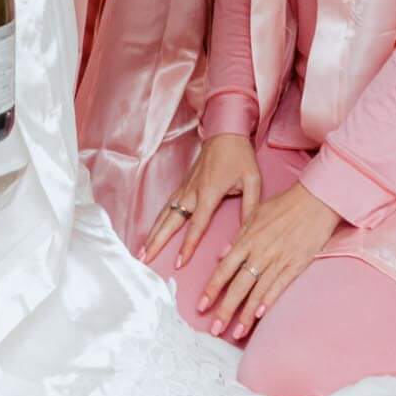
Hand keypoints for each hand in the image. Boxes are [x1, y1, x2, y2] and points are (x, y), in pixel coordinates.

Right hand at [140, 133, 259, 266]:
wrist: (226, 132)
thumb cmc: (240, 156)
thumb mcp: (253, 180)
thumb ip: (250, 208)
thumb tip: (247, 233)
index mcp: (209, 192)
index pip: (197, 224)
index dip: (188, 245)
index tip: (179, 263)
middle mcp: (192, 191)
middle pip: (171, 221)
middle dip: (157, 241)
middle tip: (145, 259)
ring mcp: (185, 187)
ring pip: (165, 214)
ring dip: (153, 232)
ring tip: (143, 250)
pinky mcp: (183, 184)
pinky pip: (167, 206)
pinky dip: (157, 221)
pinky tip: (152, 231)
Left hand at [200, 180, 342, 339]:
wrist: (315, 200)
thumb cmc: (284, 205)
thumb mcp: (255, 214)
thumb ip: (238, 236)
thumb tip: (221, 254)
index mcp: (247, 239)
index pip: (225, 269)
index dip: (212, 289)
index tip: (201, 305)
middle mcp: (260, 252)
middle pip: (239, 286)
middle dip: (225, 309)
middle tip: (215, 329)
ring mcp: (278, 260)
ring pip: (258, 292)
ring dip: (246, 315)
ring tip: (236, 333)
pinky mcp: (296, 265)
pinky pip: (279, 287)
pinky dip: (269, 301)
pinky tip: (260, 316)